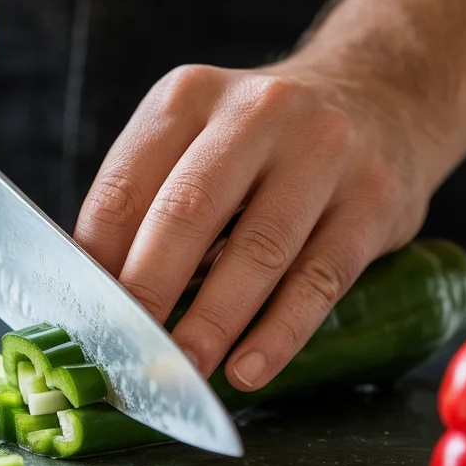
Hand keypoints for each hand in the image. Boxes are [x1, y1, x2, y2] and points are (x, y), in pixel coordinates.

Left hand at [74, 61, 439, 389]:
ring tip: (183, 370)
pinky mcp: (374, 199)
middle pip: (187, 212)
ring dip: (212, 322)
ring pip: (257, 250)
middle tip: (125, 350)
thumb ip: (148, 201)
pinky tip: (249, 368)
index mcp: (189, 96)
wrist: (380, 95)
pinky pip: (320, 278)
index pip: (125, 186)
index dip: (98, 259)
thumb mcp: (196, 137)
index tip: (85, 316)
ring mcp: (322, 151)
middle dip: (148, 290)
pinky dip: (280, 332)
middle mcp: (256, 112)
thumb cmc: (261, 141)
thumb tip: (95, 293)